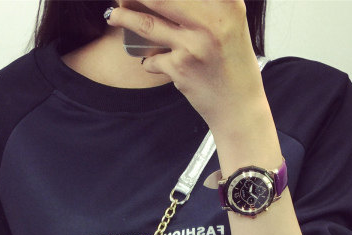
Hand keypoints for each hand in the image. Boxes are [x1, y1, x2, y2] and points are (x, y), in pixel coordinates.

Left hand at [108, 1, 264, 131]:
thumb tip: (170, 2)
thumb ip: (208, 4)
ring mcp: (193, 44)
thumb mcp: (232, 22)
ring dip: (124, 18)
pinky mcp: (180, 67)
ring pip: (148, 25)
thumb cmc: (233, 63)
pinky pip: (152, 59)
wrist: (238, 106)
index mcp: (227, 3)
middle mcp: (211, 20)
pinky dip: (149, 61)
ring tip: (113, 15)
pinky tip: (152, 62)